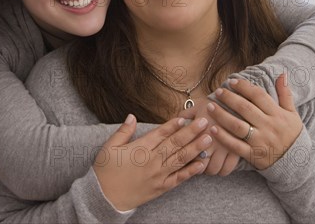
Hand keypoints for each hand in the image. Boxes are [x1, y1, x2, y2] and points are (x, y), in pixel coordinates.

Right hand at [93, 114, 209, 210]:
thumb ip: (123, 131)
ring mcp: (158, 175)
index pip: (160, 134)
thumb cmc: (105, 172)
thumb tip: (132, 116)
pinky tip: (202, 163)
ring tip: (209, 139)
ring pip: (181, 159)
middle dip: (191, 132)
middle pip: (175, 144)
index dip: (173, 125)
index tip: (185, 117)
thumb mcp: (109, 148)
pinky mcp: (161, 188)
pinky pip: (179, 178)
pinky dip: (191, 171)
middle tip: (205, 122)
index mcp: (140, 149)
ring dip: (196, 148)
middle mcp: (152, 161)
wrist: (104, 199)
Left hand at [179, 100, 240, 175]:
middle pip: (202, 166)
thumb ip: (185, 115)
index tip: (189, 157)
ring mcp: (224, 148)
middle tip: (200, 162)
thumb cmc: (214, 104)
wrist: (235, 101)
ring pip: (215, 169)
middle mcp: (211, 144)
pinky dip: (223, 170)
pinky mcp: (236, 150)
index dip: (188, 160)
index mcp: (198, 134)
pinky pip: (228, 168)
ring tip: (210, 163)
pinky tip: (221, 164)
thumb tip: (178, 120)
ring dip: (211, 169)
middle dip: (200, 167)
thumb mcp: (197, 107)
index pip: (190, 156)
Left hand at [206, 74, 302, 169]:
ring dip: (222, 115)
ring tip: (210, 106)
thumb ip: (285, 94)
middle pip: (245, 109)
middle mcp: (268, 126)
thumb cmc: (292, 134)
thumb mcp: (293, 113)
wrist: (298, 162)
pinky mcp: (253, 155)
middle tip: (218, 92)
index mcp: (277, 114)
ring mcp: (260, 141)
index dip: (244, 87)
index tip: (232, 82)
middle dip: (229, 98)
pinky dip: (223, 137)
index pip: (258, 96)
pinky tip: (212, 128)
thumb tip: (282, 74)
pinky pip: (235, 146)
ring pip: (237, 126)